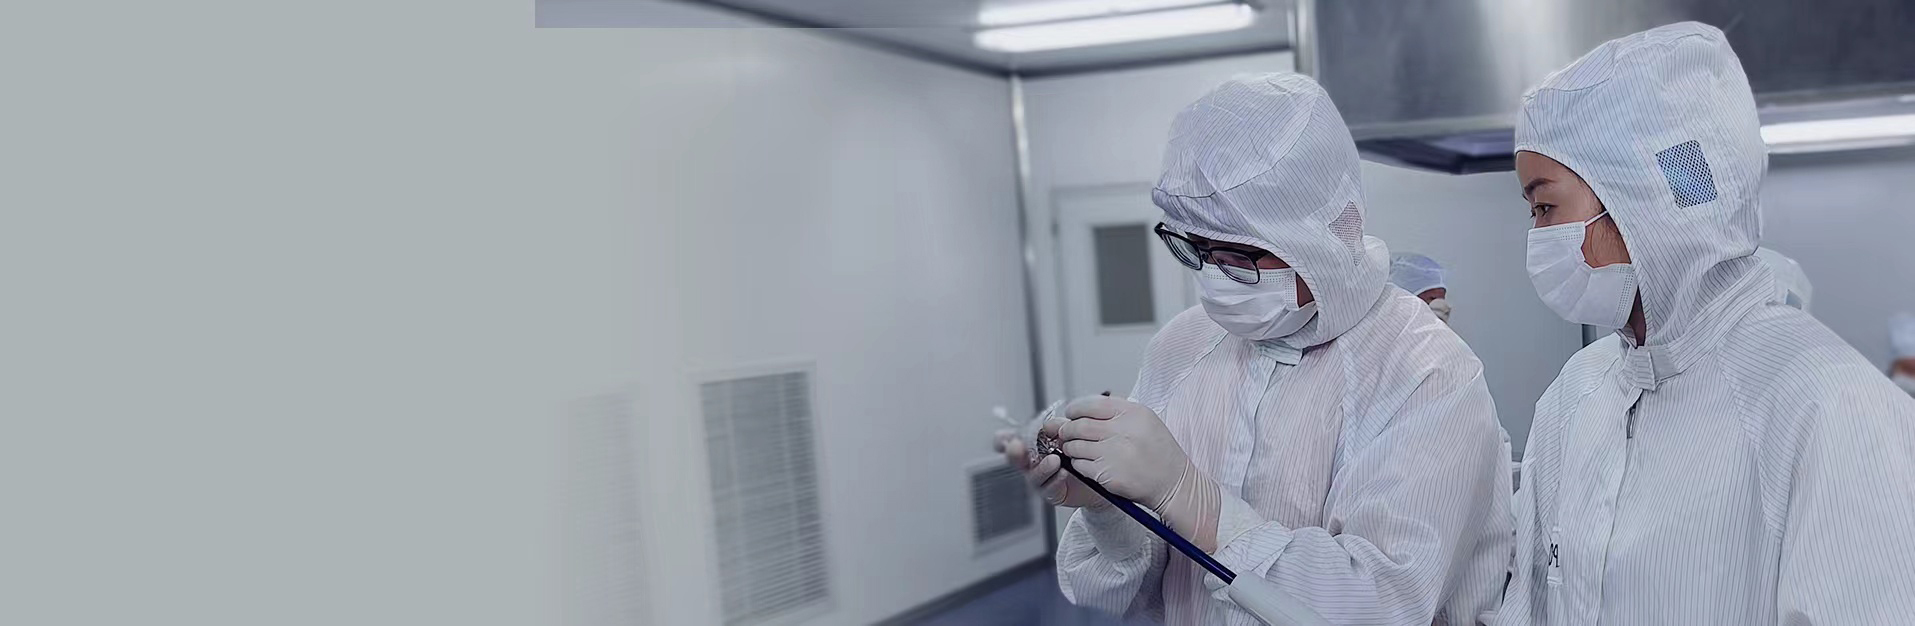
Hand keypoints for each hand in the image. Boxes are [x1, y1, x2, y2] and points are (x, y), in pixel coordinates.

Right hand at [996, 428, 1106, 508]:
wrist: (1099, 475)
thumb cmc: (1081, 452)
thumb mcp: (1069, 435)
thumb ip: (1057, 428)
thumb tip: (1048, 425)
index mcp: (1031, 445)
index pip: (1007, 441)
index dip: (1001, 440)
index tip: (1005, 438)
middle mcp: (1031, 462)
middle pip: (1014, 458)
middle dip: (1014, 452)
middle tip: (1017, 446)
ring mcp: (1039, 479)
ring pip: (1033, 475)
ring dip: (1042, 467)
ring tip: (1054, 460)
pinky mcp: (1052, 493)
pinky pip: (1049, 488)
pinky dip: (1056, 479)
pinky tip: (1063, 473)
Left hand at [1054, 395, 1196, 512]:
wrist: (1173, 483)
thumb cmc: (1159, 454)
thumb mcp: (1145, 421)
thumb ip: (1116, 413)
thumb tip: (1082, 411)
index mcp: (1133, 413)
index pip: (1092, 403)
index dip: (1076, 409)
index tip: (1071, 413)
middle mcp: (1123, 431)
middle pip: (1079, 425)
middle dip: (1068, 429)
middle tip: (1066, 433)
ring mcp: (1114, 453)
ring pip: (1075, 445)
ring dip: (1070, 447)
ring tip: (1076, 449)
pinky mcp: (1106, 474)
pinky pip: (1079, 464)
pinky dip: (1077, 463)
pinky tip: (1087, 463)